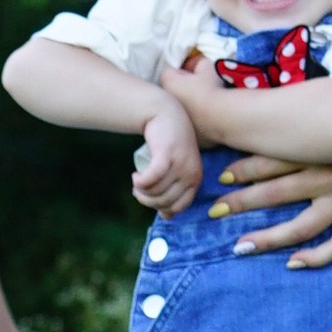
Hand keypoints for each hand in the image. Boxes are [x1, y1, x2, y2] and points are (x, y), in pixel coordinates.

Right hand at [131, 94, 203, 215]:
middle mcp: (191, 173)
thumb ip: (174, 190)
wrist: (166, 113)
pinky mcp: (167, 154)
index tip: (148, 198)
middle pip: (165, 201)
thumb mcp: (177, 169)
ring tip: (136, 180)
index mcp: (196, 179)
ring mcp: (181, 164)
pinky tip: (135, 177)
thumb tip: (167, 217)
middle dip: (147, 200)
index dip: (160, 207)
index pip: (178, 207)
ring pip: (156, 190)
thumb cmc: (170, 144)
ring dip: (141, 190)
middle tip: (137, 189)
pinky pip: (152, 177)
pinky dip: (141, 181)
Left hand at [216, 125, 331, 265]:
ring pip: (302, 226)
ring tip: (240, 247)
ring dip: (269, 238)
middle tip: (215, 213)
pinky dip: (316, 257)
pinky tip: (292, 264)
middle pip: (278, 194)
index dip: (244, 170)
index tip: (221, 178)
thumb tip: (267, 125)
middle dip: (242, 204)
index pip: (274, 161)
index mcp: (322, 148)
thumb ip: (305, 124)